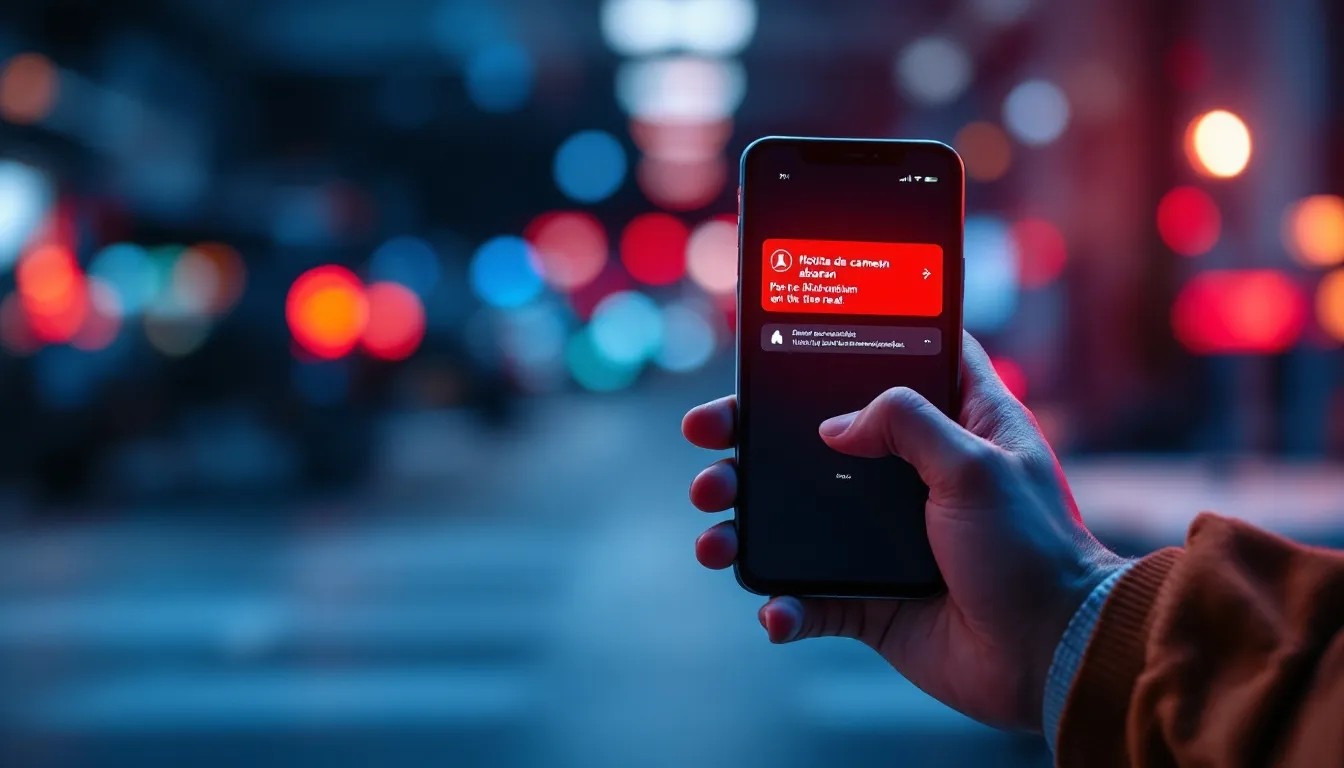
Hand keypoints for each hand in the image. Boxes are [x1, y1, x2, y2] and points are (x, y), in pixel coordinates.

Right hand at [681, 331, 1125, 731]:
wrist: (1050, 656)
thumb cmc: (1033, 550)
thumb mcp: (978, 464)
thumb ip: (907, 423)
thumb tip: (833, 425)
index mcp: (954, 425)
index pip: (897, 361)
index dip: (844, 342)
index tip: (786, 331)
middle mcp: (911, 474)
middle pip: (814, 439)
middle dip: (747, 437)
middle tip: (706, 435)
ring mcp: (884, 538)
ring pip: (793, 519)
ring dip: (743, 524)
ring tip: (712, 535)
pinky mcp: (870, 598)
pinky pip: (810, 598)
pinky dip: (783, 606)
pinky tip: (775, 612)